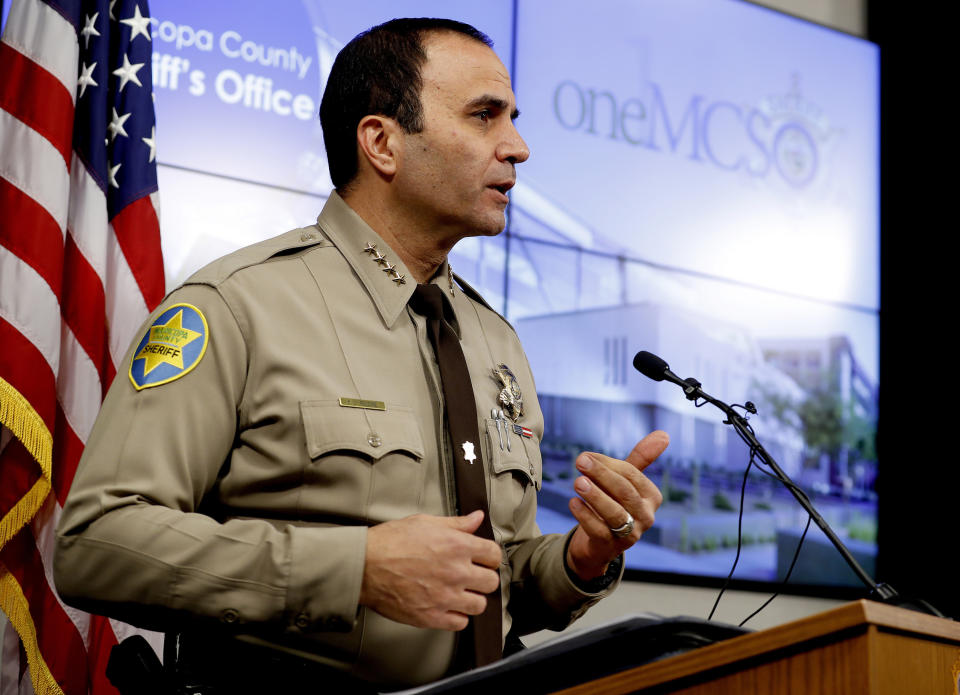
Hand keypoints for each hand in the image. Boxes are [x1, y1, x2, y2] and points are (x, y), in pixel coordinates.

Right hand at [359, 511, 501, 630]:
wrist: (364, 566)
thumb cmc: (390, 542)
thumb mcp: (425, 522)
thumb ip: (456, 523)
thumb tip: (476, 518)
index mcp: (457, 546)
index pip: (494, 555)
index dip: (489, 557)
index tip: (483, 560)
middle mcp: (456, 572)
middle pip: (491, 582)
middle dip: (483, 578)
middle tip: (472, 577)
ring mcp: (446, 596)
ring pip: (479, 605)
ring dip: (473, 599)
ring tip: (461, 593)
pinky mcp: (432, 616)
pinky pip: (460, 623)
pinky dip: (457, 617)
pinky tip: (448, 607)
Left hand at [565, 431, 668, 580]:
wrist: (599, 543)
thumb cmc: (615, 503)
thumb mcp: (626, 481)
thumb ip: (641, 458)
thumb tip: (664, 434)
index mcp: (652, 496)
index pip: (631, 475)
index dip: (607, 464)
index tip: (585, 455)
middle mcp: (646, 516)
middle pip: (624, 492)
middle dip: (601, 475)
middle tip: (580, 460)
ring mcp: (631, 534)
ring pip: (614, 513)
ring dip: (595, 496)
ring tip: (577, 482)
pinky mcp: (612, 546)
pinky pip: (599, 530)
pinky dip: (585, 516)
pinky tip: (573, 502)